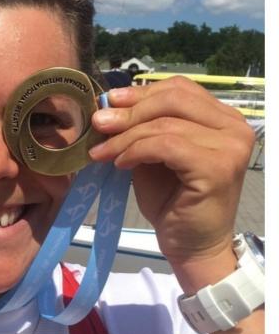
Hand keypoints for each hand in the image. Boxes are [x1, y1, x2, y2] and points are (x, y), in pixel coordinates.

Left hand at [88, 77, 255, 264]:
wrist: (191, 245)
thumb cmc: (172, 201)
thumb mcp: (153, 156)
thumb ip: (142, 129)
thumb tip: (108, 107)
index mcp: (223, 119)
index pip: (180, 88)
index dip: (141, 92)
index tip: (109, 102)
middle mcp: (235, 128)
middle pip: (173, 99)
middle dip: (129, 111)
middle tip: (98, 124)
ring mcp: (230, 147)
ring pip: (165, 124)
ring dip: (125, 137)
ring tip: (102, 152)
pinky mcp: (217, 167)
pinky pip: (166, 145)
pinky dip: (136, 151)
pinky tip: (120, 164)